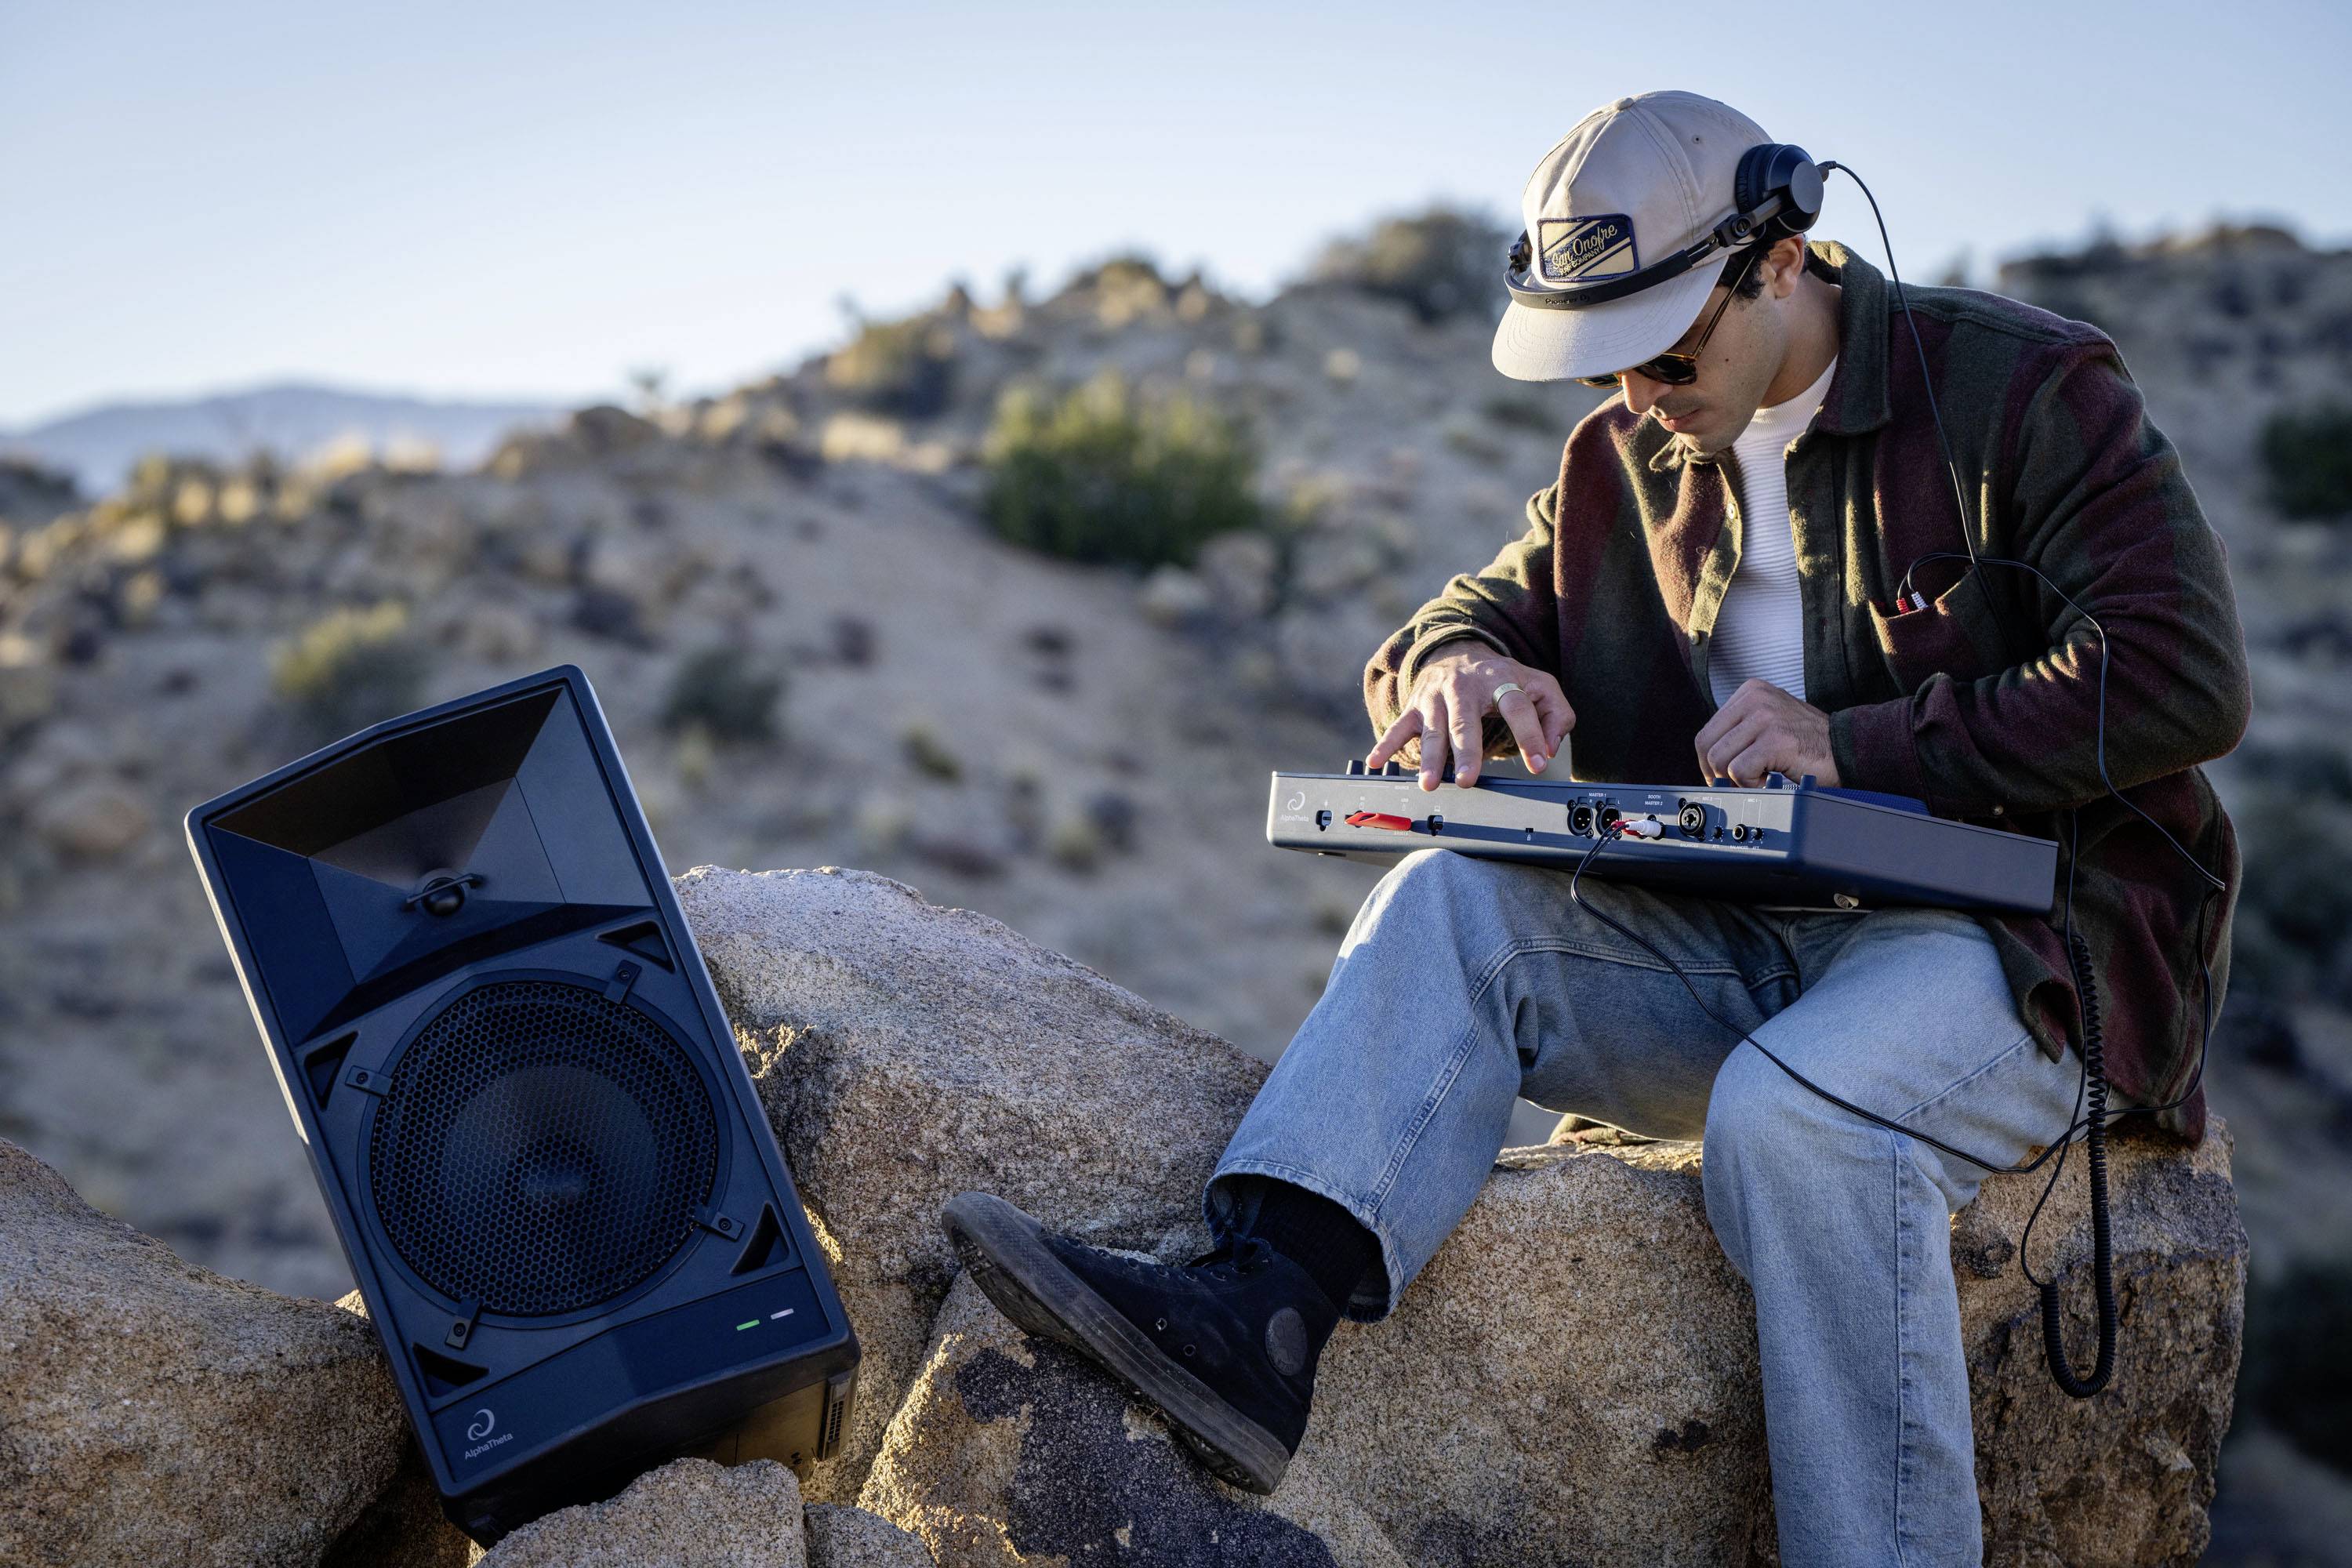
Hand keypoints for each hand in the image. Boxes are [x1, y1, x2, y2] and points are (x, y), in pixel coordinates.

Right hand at [1366, 641, 1574, 790]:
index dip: (1530, 735)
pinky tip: (1376, 762)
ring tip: (1430, 783)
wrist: (1458, 652)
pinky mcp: (1415, 706)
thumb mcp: (1539, 687)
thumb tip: (1549, 748)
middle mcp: (1466, 688)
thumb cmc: (1502, 679)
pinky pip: (1398, 727)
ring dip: (1429, 757)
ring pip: (1432, 730)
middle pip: (1465, 722)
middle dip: (1466, 752)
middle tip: (1467, 779)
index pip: (1518, 708)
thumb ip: (1556, 715)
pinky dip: (1385, 744)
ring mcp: (1436, 697)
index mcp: (1501, 681)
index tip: (1538, 763)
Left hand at [1693, 679, 1839, 786]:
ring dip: (1736, 779)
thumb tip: (1707, 760)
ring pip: (1719, 760)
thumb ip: (1740, 731)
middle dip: (1716, 773)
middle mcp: (1755, 698)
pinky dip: (1750, 784)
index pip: (1707, 732)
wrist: (1848, 749)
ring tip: (1761, 778)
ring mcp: (1765, 717)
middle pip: (1706, 746)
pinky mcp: (1775, 739)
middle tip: (1736, 784)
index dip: (1709, 762)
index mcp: (1750, 691)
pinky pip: (1739, 771)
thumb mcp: (1769, 722)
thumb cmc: (1809, 743)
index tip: (1722, 776)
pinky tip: (1769, 780)